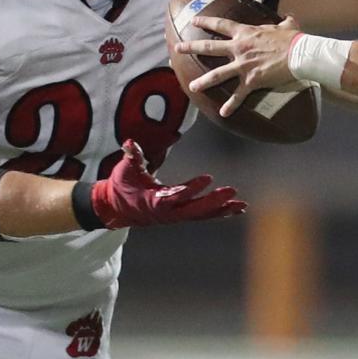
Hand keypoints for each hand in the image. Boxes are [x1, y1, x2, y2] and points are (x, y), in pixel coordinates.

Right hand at [91, 140, 245, 227]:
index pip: (176, 196)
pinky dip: (219, 212)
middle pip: (195, 209)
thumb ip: (131, 156)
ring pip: (202, 215)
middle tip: (232, 191)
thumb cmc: (122, 186)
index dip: (192, 188)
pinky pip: (203, 215)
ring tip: (241, 205)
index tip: (208, 178)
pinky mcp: (180, 215)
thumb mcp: (124, 169)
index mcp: (154, 201)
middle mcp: (168, 212)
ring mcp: (175, 216)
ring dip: (222, 209)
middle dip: (214, 201)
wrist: (116, 209)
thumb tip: (130, 142)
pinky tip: (236, 209)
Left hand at [174, 15, 301, 116]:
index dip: (206, 22)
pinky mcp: (251, 81)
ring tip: (192, 86)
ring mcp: (243, 65)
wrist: (299, 55)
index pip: (221, 25)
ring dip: (203, 81)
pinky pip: (238, 95)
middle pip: (210, 47)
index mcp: (246, 33)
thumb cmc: (294, 39)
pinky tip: (223, 113)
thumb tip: (287, 18)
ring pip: (217, 74)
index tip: (194, 21)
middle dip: (191, 47)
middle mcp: (239, 48)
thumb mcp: (287, 25)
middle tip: (178, 49)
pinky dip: (231, 105)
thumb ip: (283, 22)